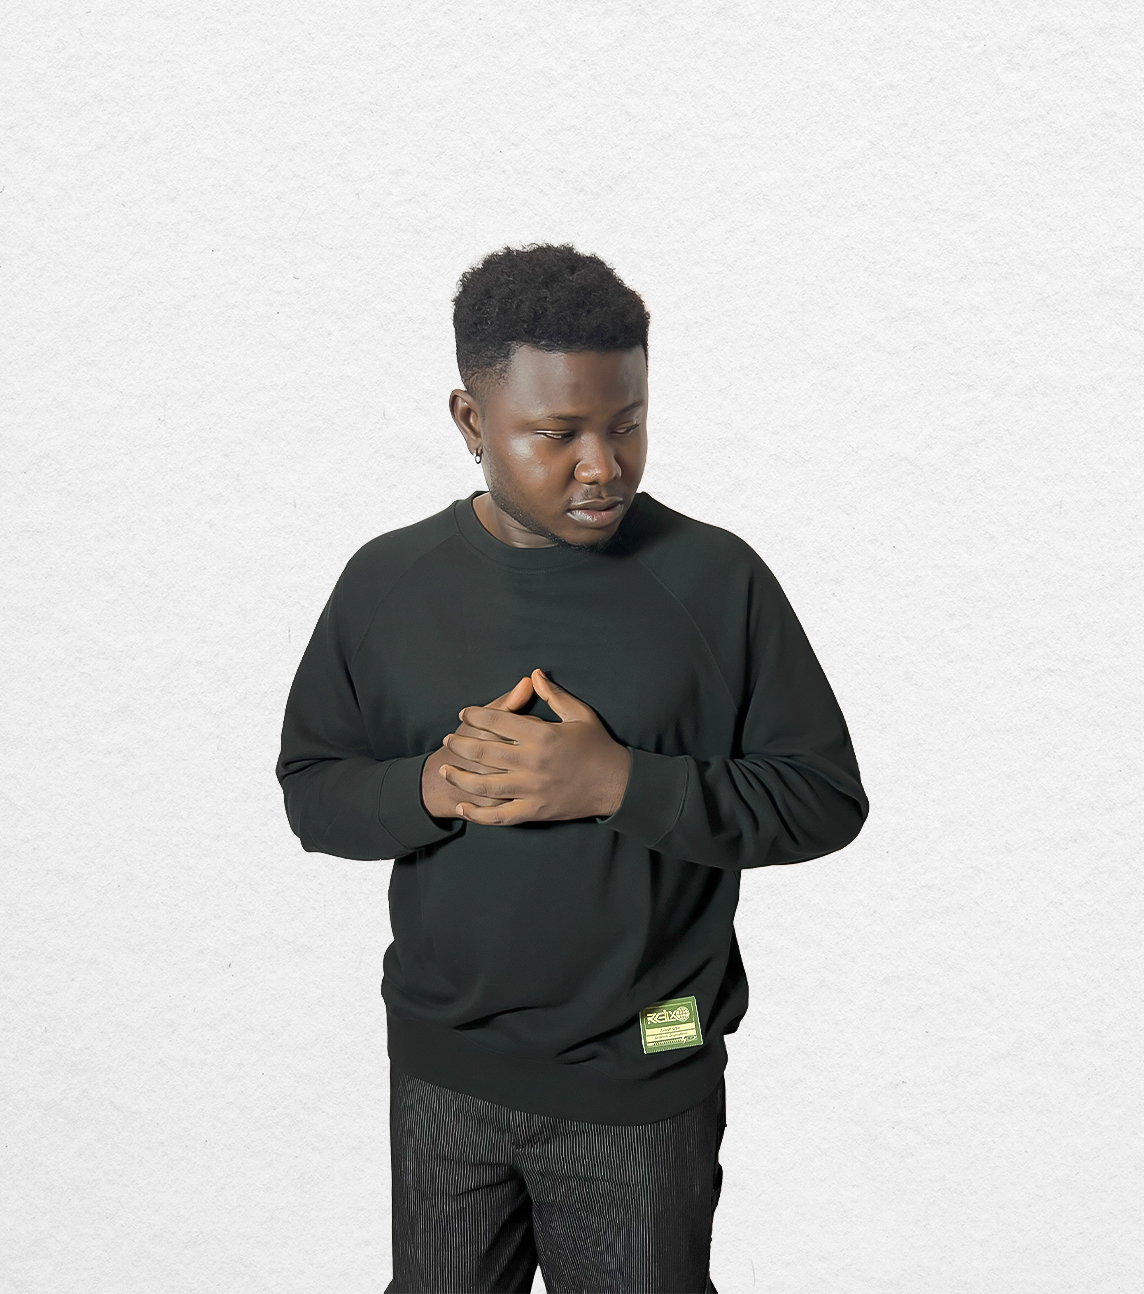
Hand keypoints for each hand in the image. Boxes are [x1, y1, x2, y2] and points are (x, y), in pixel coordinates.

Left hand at [439, 668, 631, 825]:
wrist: (617, 784)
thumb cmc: (598, 746)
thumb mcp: (579, 714)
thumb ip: (554, 694)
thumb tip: (533, 674)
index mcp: (543, 736)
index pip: (498, 722)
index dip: (476, 716)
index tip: (464, 714)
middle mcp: (533, 763)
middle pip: (484, 752)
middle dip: (461, 744)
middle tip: (447, 739)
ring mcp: (532, 790)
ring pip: (485, 785)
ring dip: (461, 777)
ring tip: (446, 768)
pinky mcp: (535, 811)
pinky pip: (500, 815)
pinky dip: (479, 813)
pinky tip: (464, 806)